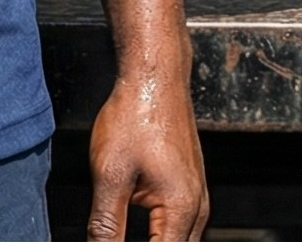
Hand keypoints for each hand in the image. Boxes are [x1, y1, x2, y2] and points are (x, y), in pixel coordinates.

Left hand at [86, 70, 207, 241]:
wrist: (155, 75)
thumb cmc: (137, 113)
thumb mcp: (110, 174)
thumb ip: (104, 226)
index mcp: (181, 209)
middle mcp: (197, 208)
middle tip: (111, 241)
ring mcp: (196, 199)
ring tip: (117, 237)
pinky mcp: (188, 190)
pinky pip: (178, 231)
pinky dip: (158, 241)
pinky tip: (136, 238)